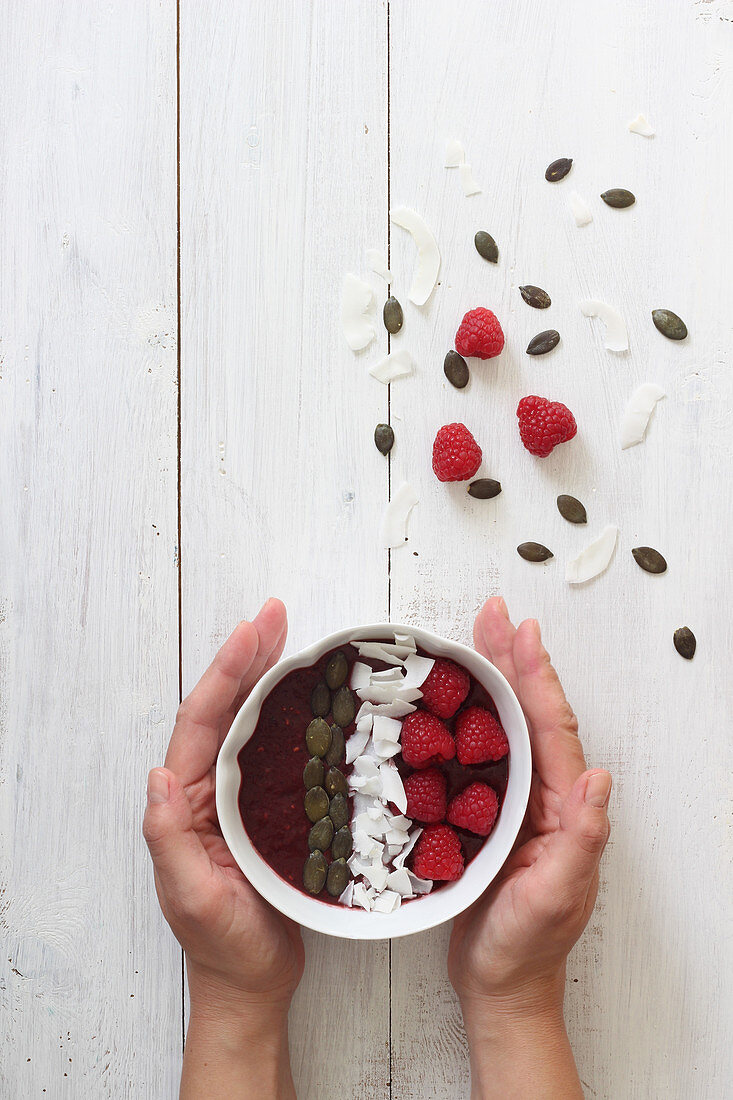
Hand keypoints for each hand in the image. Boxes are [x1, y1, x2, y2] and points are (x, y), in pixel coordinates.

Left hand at [143, 598, 303, 1018]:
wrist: (253, 983)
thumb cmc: (224, 947)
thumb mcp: (192, 898)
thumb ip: (169, 840)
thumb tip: (157, 778)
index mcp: (188, 801)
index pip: (204, 720)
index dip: (226, 671)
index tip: (252, 630)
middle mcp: (210, 789)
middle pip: (227, 707)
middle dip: (249, 656)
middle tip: (278, 614)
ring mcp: (239, 797)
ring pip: (252, 722)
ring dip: (268, 675)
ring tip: (292, 637)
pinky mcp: (269, 809)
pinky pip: (279, 750)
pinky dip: (292, 714)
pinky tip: (313, 696)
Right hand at [449, 598, 611, 1018]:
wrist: (498, 985)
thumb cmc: (526, 947)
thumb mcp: (556, 899)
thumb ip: (581, 842)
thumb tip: (600, 780)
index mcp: (562, 806)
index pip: (552, 727)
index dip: (537, 677)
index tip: (522, 632)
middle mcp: (542, 795)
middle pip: (528, 713)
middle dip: (511, 660)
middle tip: (490, 615)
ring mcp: (514, 802)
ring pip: (503, 726)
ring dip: (489, 679)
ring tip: (471, 638)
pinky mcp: (486, 814)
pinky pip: (479, 753)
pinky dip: (465, 718)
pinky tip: (446, 701)